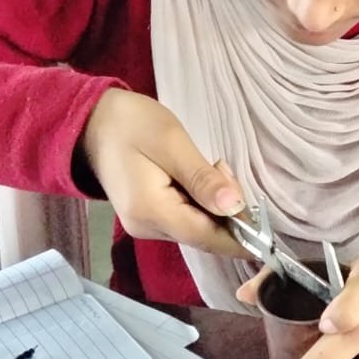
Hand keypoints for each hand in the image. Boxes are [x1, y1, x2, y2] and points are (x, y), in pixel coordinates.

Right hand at [81, 90, 244, 257]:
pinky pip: (186, 220)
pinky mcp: (148, 218)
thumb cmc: (131, 124)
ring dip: (215, 205)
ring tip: (212, 166)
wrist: (91, 122)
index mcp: (151, 212)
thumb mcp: (172, 144)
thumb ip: (202, 179)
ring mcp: (146, 226)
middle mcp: (147, 228)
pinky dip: (202, 203)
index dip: (240, 236)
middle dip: (228, 212)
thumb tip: (235, 207)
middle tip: (223, 168)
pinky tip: (199, 176)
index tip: (267, 227)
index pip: (207, 237)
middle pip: (204, 234)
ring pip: (198, 228)